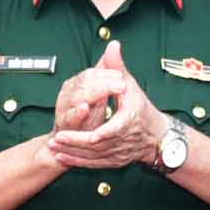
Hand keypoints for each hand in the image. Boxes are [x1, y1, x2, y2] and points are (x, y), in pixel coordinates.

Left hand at [47, 41, 164, 170]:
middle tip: (55, 138)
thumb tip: (112, 45)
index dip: (92, 134)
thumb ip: (117, 67)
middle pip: (97, 146)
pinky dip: (78, 162)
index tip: (78, 133)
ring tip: (54, 146)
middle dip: (74, 143)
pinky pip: (94, 164)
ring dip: (73, 153)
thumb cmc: (140, 107)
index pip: (110, 131)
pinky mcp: (115, 161)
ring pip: (94, 157)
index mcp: (129, 120)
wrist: (156, 135)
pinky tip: (63, 157)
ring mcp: (119, 153)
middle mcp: (124, 140)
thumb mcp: (130, 85)